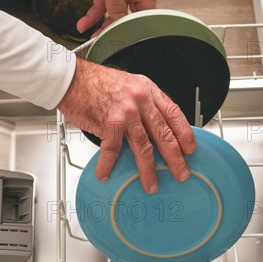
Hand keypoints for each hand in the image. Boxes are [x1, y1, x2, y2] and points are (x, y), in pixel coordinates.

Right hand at [57, 59, 195, 192]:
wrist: (72, 78)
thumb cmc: (96, 82)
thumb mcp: (129, 85)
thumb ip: (143, 104)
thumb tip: (153, 128)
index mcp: (148, 90)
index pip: (174, 114)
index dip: (185, 133)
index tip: (190, 148)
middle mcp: (141, 100)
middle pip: (164, 134)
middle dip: (175, 157)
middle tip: (181, 172)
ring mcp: (126, 111)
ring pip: (143, 146)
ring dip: (148, 169)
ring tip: (151, 183)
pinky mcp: (109, 122)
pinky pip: (113, 149)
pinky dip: (108, 164)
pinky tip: (106, 173)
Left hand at [77, 0, 155, 36]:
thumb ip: (115, 0)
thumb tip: (119, 19)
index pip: (146, 11)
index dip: (143, 27)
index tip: (133, 40)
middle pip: (128, 14)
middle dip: (118, 30)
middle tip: (109, 42)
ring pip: (113, 12)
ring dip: (102, 25)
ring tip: (92, 37)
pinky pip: (100, 4)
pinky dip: (92, 15)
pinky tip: (83, 23)